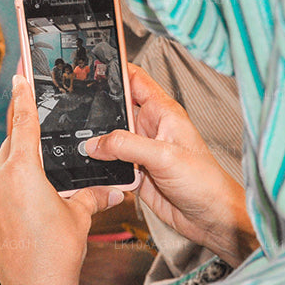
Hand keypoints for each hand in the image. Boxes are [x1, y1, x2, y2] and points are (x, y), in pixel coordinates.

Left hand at [0, 74, 124, 284]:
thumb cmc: (57, 254)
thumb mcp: (80, 217)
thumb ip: (92, 196)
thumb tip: (113, 189)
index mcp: (22, 170)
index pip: (24, 123)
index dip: (24, 97)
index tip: (20, 74)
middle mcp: (0, 178)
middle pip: (14, 142)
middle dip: (25, 127)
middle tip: (35, 108)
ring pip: (6, 165)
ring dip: (21, 157)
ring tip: (42, 155)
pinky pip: (1, 186)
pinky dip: (15, 181)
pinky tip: (33, 189)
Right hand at [85, 63, 256, 266]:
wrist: (209, 217)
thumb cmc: (204, 182)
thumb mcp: (164, 156)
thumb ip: (126, 145)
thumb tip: (95, 143)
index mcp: (163, 112)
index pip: (135, 80)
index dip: (115, 70)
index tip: (91, 66)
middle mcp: (150, 128)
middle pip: (115, 110)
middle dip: (96, 110)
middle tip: (75, 111)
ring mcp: (141, 151)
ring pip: (108, 139)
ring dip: (96, 143)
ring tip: (80, 143)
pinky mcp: (134, 172)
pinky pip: (110, 164)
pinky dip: (100, 167)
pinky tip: (93, 168)